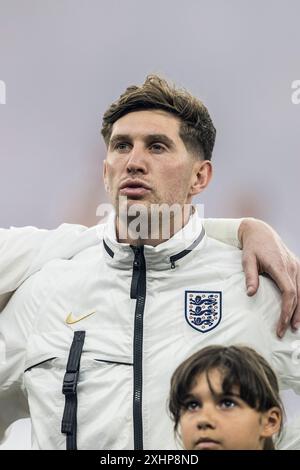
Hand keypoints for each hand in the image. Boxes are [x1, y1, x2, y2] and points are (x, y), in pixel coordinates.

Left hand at [238, 218, 299, 337]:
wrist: (260, 232)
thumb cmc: (252, 247)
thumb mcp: (247, 260)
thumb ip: (250, 277)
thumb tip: (251, 294)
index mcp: (280, 266)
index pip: (289, 292)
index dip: (286, 310)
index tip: (280, 323)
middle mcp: (292, 266)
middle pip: (298, 295)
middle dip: (292, 315)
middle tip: (285, 330)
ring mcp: (296, 266)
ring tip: (295, 325)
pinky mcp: (296, 266)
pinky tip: (299, 310)